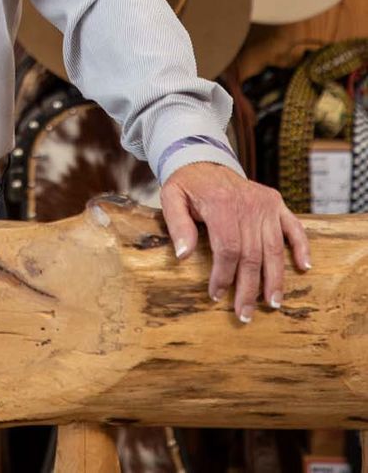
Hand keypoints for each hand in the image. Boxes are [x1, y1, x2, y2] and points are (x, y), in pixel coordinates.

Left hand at [160, 162, 310, 322]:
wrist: (205, 161)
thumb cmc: (188, 185)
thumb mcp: (171, 198)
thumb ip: (177, 225)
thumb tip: (183, 255)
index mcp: (221, 204)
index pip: (228, 249)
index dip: (224, 276)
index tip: (216, 295)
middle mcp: (247, 204)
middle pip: (252, 255)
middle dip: (249, 289)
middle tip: (244, 314)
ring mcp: (264, 204)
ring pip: (273, 248)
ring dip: (274, 279)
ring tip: (272, 303)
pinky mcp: (275, 202)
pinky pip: (294, 227)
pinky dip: (301, 246)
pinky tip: (304, 267)